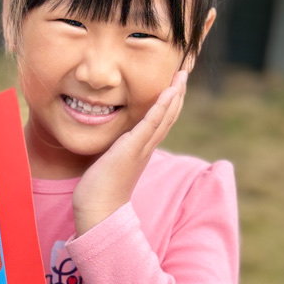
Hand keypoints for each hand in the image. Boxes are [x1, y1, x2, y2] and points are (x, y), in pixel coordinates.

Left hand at [72, 69, 187, 235]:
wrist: (99, 211)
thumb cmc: (100, 190)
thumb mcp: (109, 163)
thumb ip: (114, 152)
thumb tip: (110, 146)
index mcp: (141, 150)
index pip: (159, 122)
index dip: (168, 103)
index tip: (173, 85)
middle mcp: (146, 148)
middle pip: (168, 117)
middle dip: (176, 94)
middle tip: (183, 72)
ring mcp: (142, 148)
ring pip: (164, 117)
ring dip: (174, 95)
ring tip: (182, 75)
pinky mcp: (133, 149)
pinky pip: (150, 124)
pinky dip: (161, 107)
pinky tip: (169, 92)